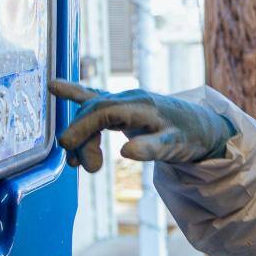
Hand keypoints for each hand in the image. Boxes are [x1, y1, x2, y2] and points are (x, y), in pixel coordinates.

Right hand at [51, 79, 236, 172]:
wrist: (202, 126)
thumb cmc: (190, 136)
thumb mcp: (176, 146)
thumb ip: (153, 148)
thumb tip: (126, 152)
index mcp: (141, 105)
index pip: (103, 111)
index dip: (82, 127)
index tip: (67, 147)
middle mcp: (129, 98)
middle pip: (93, 112)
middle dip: (82, 139)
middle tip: (87, 169)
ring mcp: (124, 100)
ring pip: (91, 111)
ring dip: (80, 134)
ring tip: (79, 165)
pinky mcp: (121, 106)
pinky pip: (94, 98)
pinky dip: (75, 94)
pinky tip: (53, 86)